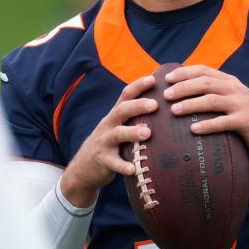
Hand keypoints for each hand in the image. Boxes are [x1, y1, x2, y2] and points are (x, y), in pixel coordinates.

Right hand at [60, 75, 157, 206]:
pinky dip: (123, 166)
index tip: (154, 79)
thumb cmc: (111, 144)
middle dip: (138, 106)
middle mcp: (109, 125)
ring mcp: (104, 142)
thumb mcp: (119, 127)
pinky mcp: (103, 160)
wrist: (83, 168)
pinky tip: (134, 169)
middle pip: (122, 110)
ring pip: (118, 134)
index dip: (138, 86)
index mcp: (116, 115)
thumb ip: (135, 118)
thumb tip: (165, 106)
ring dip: (132, 132)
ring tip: (148, 133)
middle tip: (155, 104)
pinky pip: (113, 163)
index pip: (126, 95)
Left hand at [163, 65, 248, 157]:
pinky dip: (207, 125)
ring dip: (191, 104)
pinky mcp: (245, 121)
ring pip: (212, 100)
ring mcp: (241, 104)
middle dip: (183, 88)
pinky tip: (193, 129)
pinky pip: (223, 122)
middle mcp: (235, 89)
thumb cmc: (244, 116)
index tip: (166, 79)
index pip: (204, 71)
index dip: (184, 73)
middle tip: (166, 95)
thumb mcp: (231, 98)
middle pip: (205, 83)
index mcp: (229, 81)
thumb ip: (214, 92)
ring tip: (174, 110)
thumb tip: (182, 93)